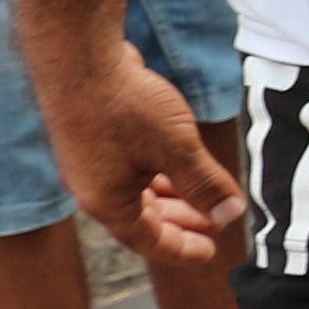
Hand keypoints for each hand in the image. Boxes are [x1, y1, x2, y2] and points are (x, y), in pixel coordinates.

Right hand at [39, 33, 250, 284]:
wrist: (78, 54)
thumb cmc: (126, 106)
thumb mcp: (177, 148)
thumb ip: (204, 184)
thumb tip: (230, 215)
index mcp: (107, 201)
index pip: (148, 241)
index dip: (181, 249)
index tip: (210, 253)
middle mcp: (93, 186)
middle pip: (141, 218)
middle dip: (181, 222)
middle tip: (215, 222)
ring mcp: (90, 159)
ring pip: (136, 189)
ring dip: (171, 195)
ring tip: (204, 195)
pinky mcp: (93, 134)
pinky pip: (130, 165)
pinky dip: (157, 171)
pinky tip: (178, 160)